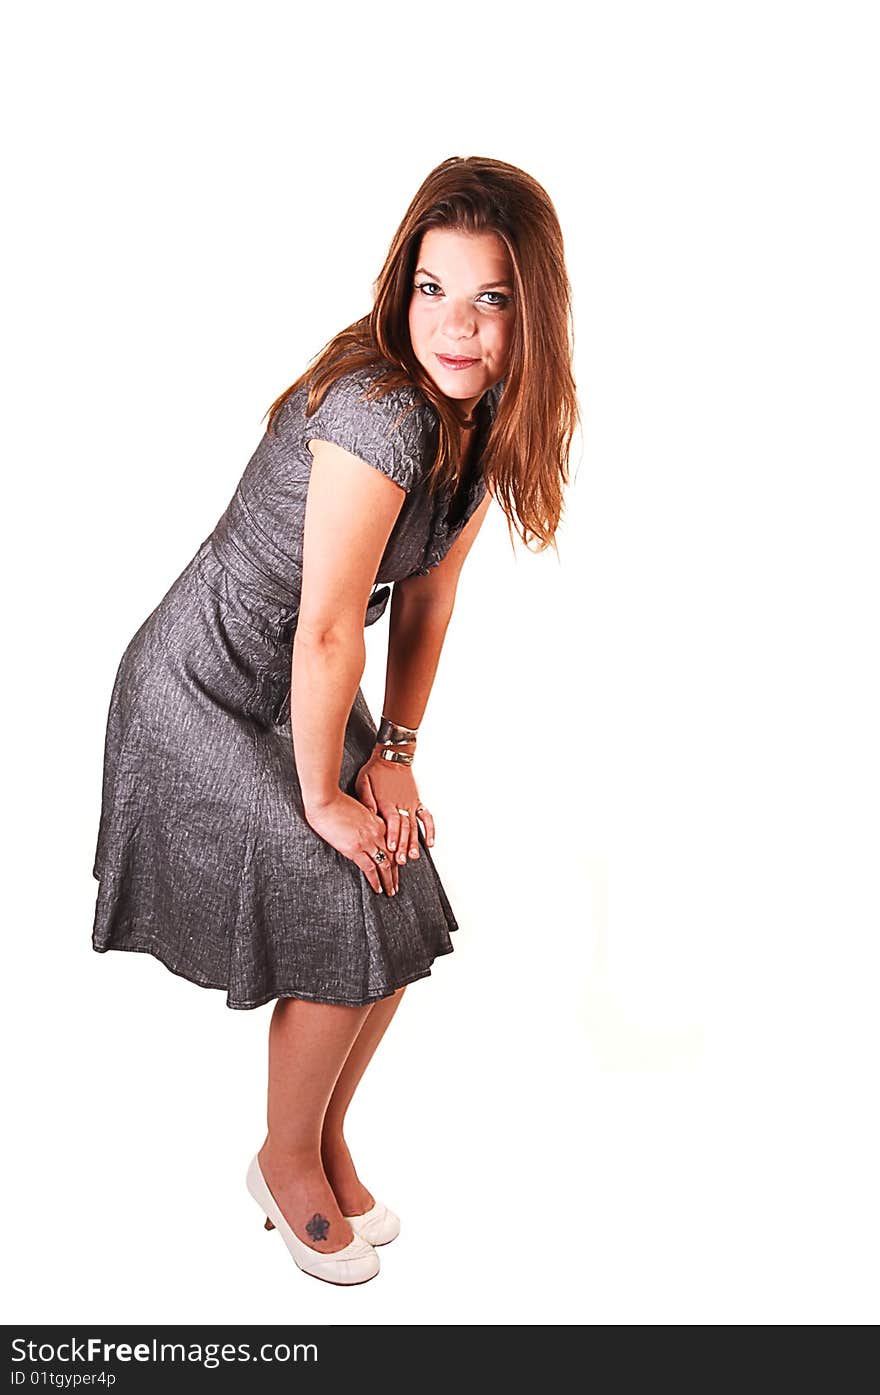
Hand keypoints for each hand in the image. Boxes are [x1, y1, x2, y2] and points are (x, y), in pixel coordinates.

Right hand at [304, 790, 397, 895]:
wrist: (325, 799)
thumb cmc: (336, 801)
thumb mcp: (358, 808)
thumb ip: (365, 817)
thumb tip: (366, 824)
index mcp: (378, 822)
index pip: (393, 845)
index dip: (396, 858)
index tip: (397, 868)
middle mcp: (377, 833)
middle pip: (392, 856)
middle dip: (395, 873)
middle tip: (396, 886)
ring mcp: (367, 841)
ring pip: (385, 865)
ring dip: (389, 880)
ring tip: (391, 891)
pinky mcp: (355, 849)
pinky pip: (370, 868)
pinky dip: (376, 880)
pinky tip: (378, 889)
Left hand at [354, 751, 435, 868]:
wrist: (392, 757)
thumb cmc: (375, 770)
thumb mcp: (363, 782)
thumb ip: (366, 799)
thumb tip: (368, 814)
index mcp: (386, 801)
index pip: (392, 821)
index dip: (392, 835)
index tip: (391, 848)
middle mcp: (401, 804)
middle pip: (404, 827)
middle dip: (403, 845)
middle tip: (400, 860)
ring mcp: (411, 804)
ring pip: (414, 826)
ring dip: (414, 842)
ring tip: (413, 856)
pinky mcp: (417, 802)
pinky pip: (426, 817)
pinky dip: (429, 830)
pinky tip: (430, 843)